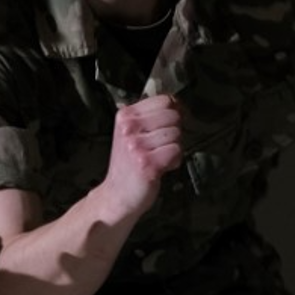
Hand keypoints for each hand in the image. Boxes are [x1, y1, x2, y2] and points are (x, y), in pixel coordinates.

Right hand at [99, 95, 185, 220]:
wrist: (118, 193)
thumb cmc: (129, 163)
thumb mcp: (130, 132)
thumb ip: (148, 116)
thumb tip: (177, 102)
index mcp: (124, 116)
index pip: (164, 100)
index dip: (175, 110)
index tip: (171, 123)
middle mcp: (129, 128)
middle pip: (174, 116)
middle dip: (174, 131)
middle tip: (162, 144)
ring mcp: (137, 145)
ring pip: (177, 134)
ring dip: (174, 147)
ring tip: (159, 156)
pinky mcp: (148, 163)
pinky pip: (177, 151)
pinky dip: (174, 161)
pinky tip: (162, 166)